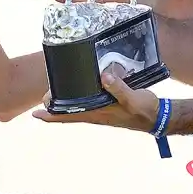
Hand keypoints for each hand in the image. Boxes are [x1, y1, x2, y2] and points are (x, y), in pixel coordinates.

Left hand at [32, 72, 159, 132]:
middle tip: (42, 96)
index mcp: (97, 114)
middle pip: (68, 112)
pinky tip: (80, 87)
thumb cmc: (144, 110)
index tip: (35, 114)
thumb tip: (104, 76)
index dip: (51, 116)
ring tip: (55, 90)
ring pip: (78, 107)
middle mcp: (96, 114)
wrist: (157, 117)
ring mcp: (101, 110)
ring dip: (66, 101)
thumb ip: (119, 88)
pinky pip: (89, 101)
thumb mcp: (132, 99)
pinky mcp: (108, 105)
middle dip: (54, 105)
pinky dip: (80, 95)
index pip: (68, 117)